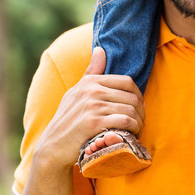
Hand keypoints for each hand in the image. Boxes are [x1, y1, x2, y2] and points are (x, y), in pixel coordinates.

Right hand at [35, 47, 145, 168]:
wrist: (53, 145)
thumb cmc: (67, 120)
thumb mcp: (76, 92)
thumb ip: (91, 72)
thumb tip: (100, 49)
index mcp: (90, 81)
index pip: (127, 81)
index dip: (138, 95)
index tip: (139, 107)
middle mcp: (91, 90)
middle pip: (132, 96)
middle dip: (141, 111)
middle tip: (140, 122)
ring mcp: (93, 106)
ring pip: (131, 110)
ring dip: (139, 122)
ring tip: (137, 129)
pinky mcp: (94, 123)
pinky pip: (125, 121)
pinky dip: (133, 129)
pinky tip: (131, 135)